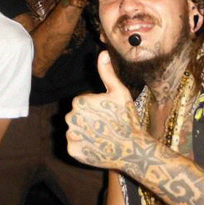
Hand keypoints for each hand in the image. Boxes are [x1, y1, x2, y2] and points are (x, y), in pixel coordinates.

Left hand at [66, 50, 140, 169]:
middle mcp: (71, 118)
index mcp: (79, 102)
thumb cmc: (127, 119)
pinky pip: (74, 145)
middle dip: (88, 120)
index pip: (80, 103)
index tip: (107, 114)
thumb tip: (103, 53)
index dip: (95, 108)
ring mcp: (71, 136)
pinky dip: (83, 146)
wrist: (132, 150)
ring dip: (84, 133)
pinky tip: (97, 146)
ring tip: (102, 136)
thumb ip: (107, 73)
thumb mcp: (119, 92)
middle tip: (105, 126)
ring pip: (74, 131)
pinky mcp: (73, 151)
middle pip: (76, 117)